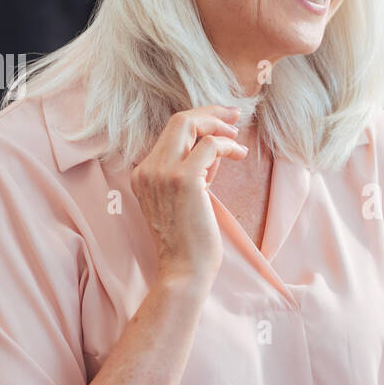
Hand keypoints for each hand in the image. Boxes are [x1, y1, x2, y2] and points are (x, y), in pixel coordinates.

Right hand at [130, 105, 246, 293]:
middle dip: (210, 112)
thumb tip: (213, 148)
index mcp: (143, 175)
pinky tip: (239, 155)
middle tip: (236, 115)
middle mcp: (148, 170)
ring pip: (189, 124)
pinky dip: (227, 145)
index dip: (199, 122)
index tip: (223, 121)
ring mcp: (163, 173)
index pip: (170, 134)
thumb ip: (194, 173)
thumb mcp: (187, 200)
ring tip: (238, 139)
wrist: (183, 272)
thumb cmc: (190, 243)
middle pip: (177, 120)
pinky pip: (209, 145)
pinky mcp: (183, 180)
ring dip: (219, 127)